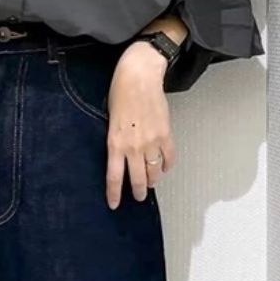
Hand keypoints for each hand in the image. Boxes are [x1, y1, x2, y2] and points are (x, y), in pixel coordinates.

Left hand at [105, 42, 176, 208]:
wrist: (139, 76)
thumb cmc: (120, 92)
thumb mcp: (110, 121)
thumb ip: (115, 141)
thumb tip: (120, 156)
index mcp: (115, 143)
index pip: (114, 177)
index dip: (114, 194)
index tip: (114, 205)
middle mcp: (133, 146)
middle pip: (137, 179)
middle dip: (138, 192)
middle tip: (139, 197)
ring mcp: (151, 141)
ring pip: (154, 171)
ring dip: (153, 179)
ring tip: (151, 182)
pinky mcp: (165, 134)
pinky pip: (169, 157)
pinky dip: (167, 165)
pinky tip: (164, 167)